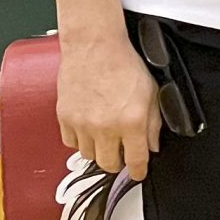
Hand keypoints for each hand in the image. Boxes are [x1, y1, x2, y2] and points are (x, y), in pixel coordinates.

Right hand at [57, 30, 163, 177]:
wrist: (95, 46)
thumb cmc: (124, 63)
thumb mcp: (152, 93)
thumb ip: (154, 123)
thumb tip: (151, 145)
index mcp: (132, 121)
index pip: (136, 161)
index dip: (139, 171)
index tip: (138, 173)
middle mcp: (106, 127)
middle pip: (109, 165)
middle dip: (118, 162)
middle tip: (121, 153)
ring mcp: (82, 124)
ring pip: (89, 156)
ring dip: (98, 150)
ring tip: (105, 136)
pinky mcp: (65, 118)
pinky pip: (71, 142)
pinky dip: (80, 139)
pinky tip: (88, 128)